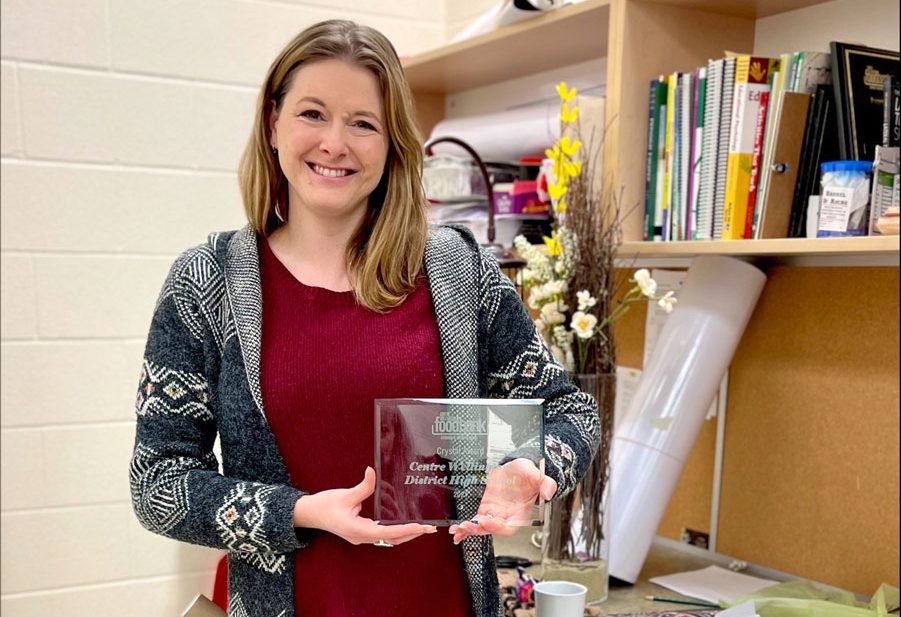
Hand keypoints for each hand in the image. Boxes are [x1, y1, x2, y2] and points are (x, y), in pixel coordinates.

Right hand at [293, 467, 435, 545]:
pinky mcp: (359, 533)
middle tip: (430, 529)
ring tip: (421, 527)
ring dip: (404, 534)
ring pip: (387, 539)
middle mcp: (361, 537)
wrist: (308, 514)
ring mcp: (360, 537)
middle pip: (392, 540)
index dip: (406, 530)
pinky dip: (394, 531)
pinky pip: (381, 535)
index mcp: (358, 530)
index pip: (388, 533)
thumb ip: (362, 486)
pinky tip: (403, 524)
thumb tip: (372, 472)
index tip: (421, 527)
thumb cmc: (324, 505)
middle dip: (412, 534)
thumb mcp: (345, 495)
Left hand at [448, 458, 556, 544]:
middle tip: (467, 525)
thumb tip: (548, 493)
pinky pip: (475, 521)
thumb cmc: (528, 474)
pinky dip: (465, 528)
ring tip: (458, 529)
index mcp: (519, 513)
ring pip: (482, 527)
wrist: (518, 469)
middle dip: (479, 529)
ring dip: (469, 530)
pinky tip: (456, 531)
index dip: (497, 527)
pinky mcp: (485, 509)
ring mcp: (495, 514)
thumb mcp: (537, 474)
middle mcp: (506, 517)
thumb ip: (545, 484)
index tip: (486, 520)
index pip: (508, 527)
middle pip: (492, 530)